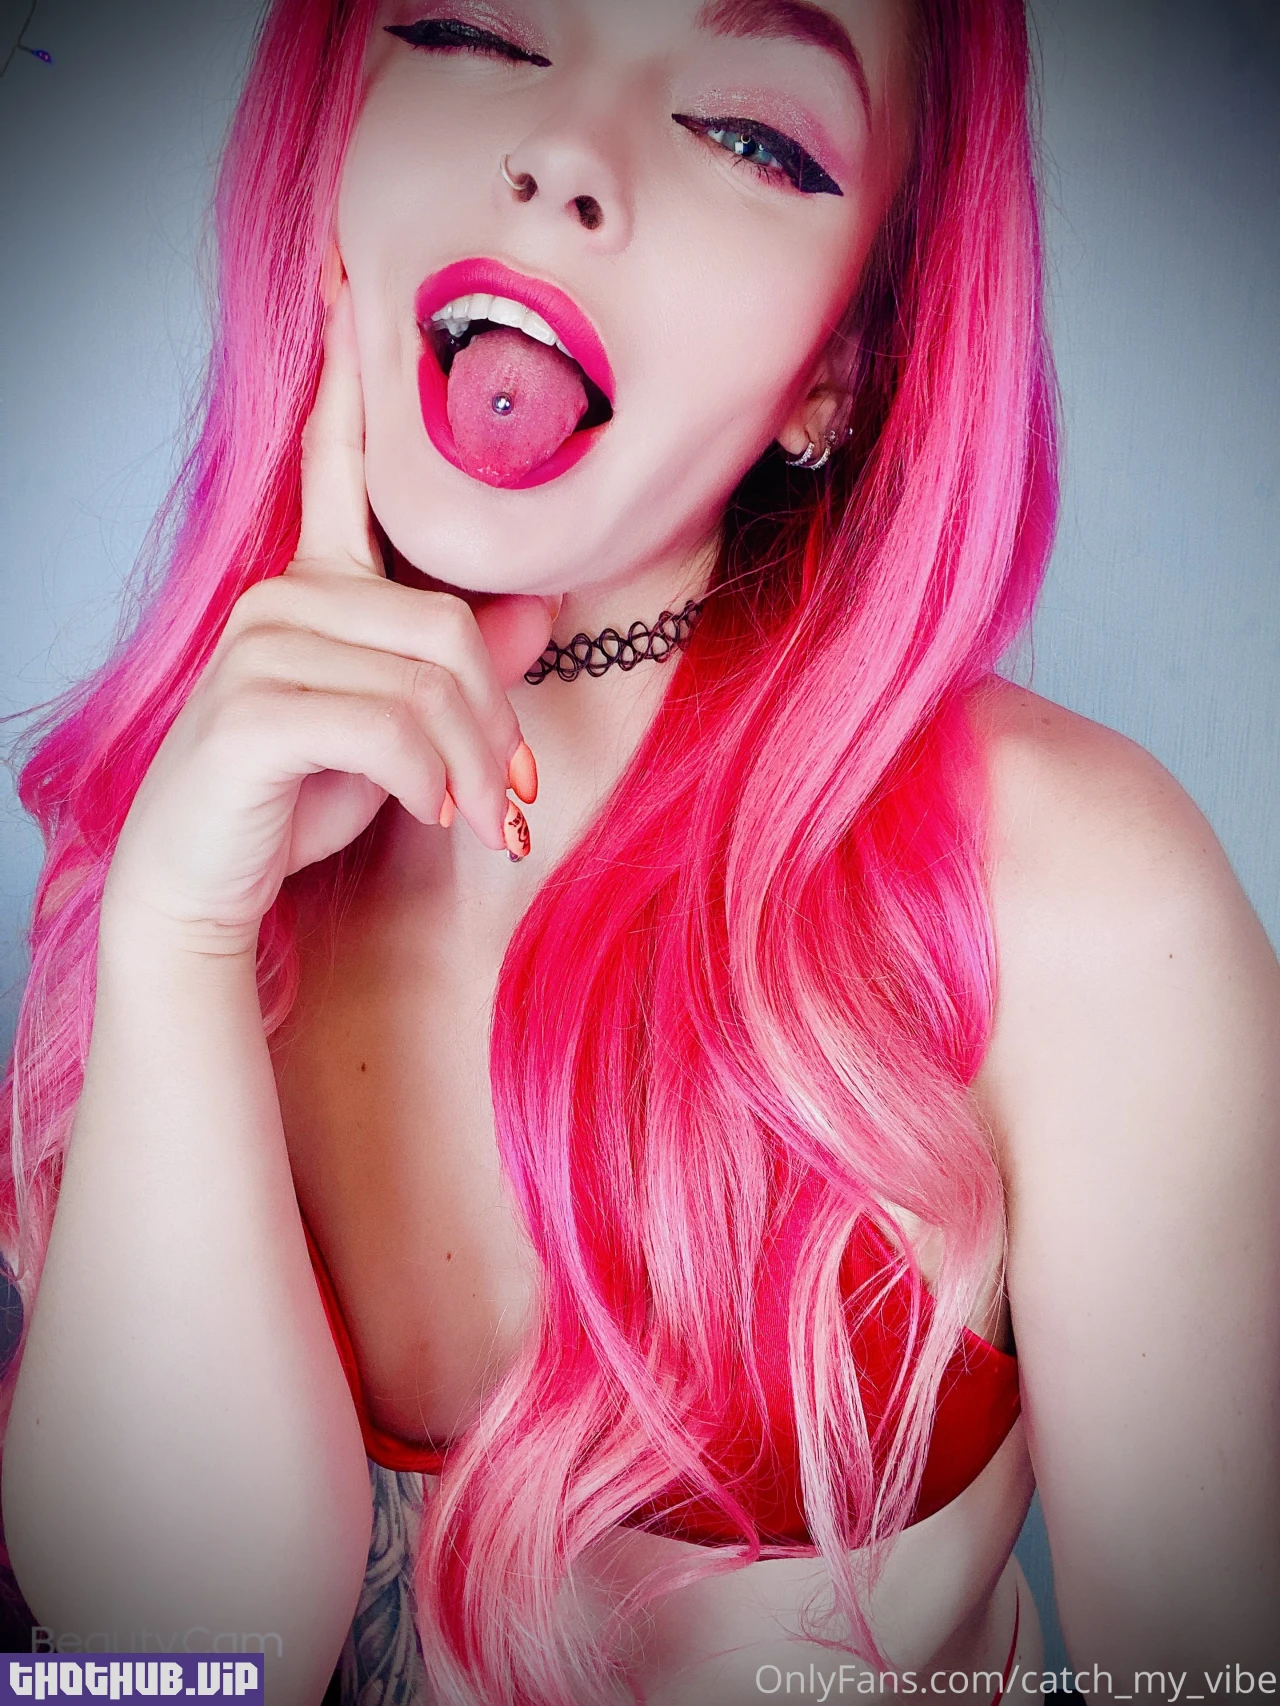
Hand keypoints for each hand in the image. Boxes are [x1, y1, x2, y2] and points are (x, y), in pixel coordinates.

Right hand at [103, 284, 554, 955]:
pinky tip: (433, 815)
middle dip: (494, 720)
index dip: (342, 371)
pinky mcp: (252, 710)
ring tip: (481, 820)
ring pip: (429, 678)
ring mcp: (259, 647)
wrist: (205, 885)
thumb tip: (540, 606)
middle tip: (511, 796)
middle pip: (446, 621)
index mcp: (312, 585)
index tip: (342, 268)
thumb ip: (456, 663)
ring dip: (472, 762)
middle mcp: (281, 597)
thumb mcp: (394, 730)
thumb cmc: (295, 801)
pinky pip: (387, 726)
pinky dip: (429, 780)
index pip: (330, 460)